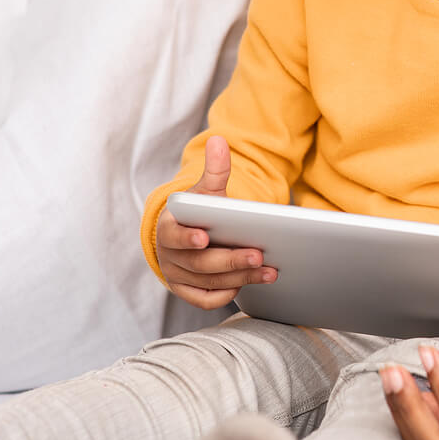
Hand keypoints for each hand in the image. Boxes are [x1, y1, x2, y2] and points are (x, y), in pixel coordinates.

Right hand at [154, 136, 273, 308]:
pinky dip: (226, 293)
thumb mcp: (205, 189)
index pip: (175, 235)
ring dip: (240, 277)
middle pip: (200, 263)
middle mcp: (169, 255)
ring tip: (269, 271)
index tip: (204, 237)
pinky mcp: (186, 291)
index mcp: (168, 228)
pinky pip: (205, 299)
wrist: (185, 233)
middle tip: (259, 256)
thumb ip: (214, 169)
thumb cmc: (197, 210)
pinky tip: (248, 283)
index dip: (188, 238)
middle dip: (231, 259)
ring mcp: (177, 276)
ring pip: (208, 282)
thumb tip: (219, 140)